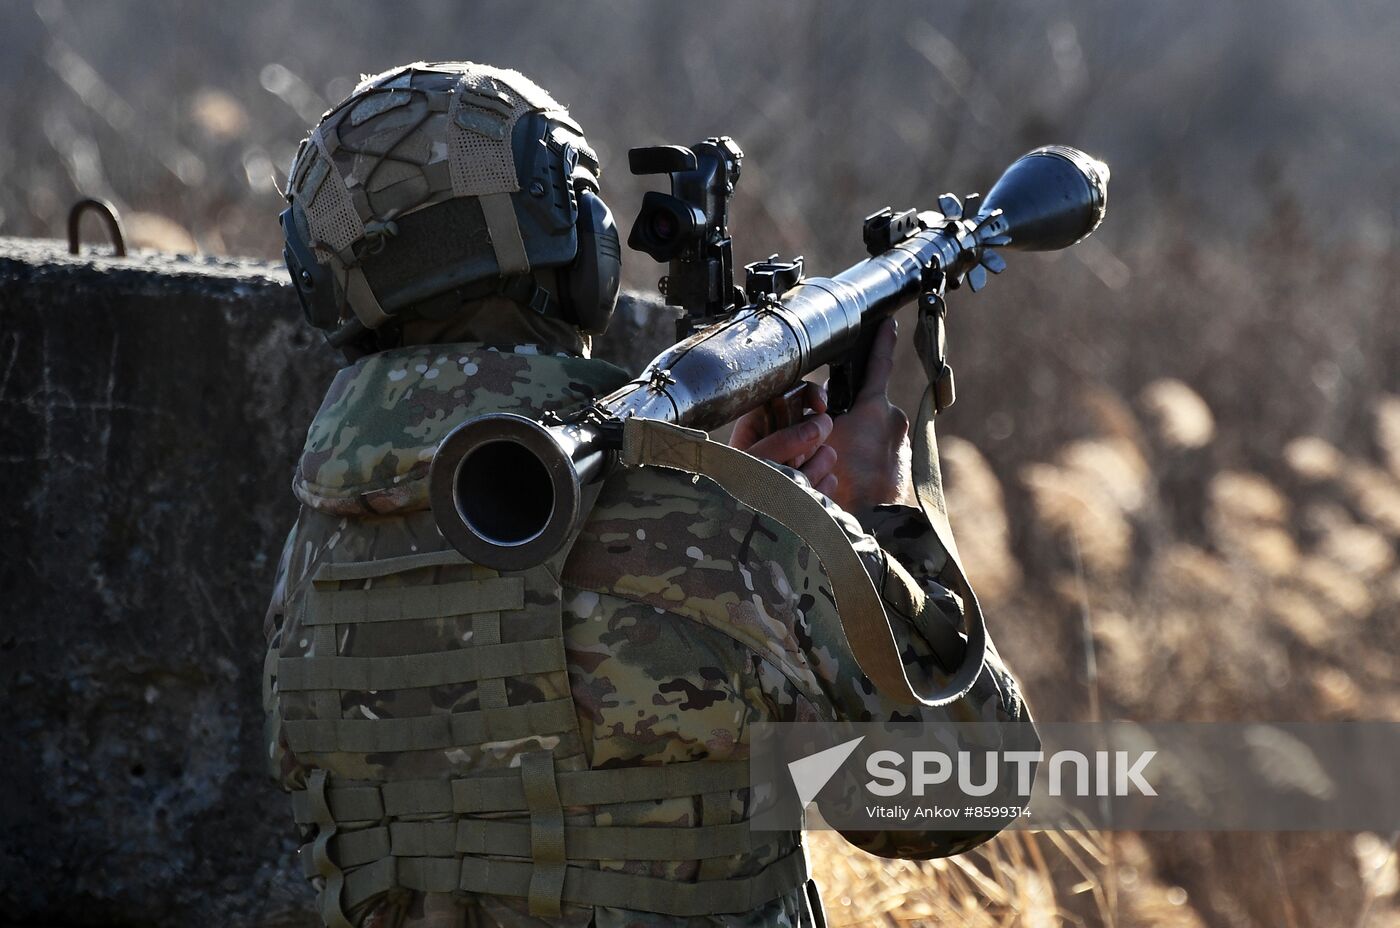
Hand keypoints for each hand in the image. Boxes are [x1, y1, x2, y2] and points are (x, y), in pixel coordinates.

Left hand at [728, 380, 840, 496]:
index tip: (820, 407)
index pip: (792, 393)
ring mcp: (800, 464)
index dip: (810, 394)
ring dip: (814, 469)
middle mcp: (782, 440)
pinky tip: (800, 497)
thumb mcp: (749, 462)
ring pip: (827, 453)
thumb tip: (817, 425)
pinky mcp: (813, 486)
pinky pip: (831, 479)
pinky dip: (819, 489)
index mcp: (760, 423)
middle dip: (811, 441)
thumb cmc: (731, 492)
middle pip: (817, 423)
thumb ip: (781, 441)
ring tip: (792, 483)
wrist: (741, 529)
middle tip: (794, 459)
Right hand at [824, 317, 909, 510]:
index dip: (882, 341)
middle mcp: (895, 421)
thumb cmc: (839, 481)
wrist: (869, 523)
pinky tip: (854, 476)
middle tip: (833, 435)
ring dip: (862, 440)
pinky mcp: (906, 466)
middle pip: (869, 407)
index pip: (878, 364)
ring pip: (876, 432)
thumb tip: (814, 406)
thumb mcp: (816, 440)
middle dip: (853, 414)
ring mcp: (904, 445)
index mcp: (874, 408)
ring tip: (843, 463)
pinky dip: (871, 459)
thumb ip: (816, 417)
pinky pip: (884, 453)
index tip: (888, 323)